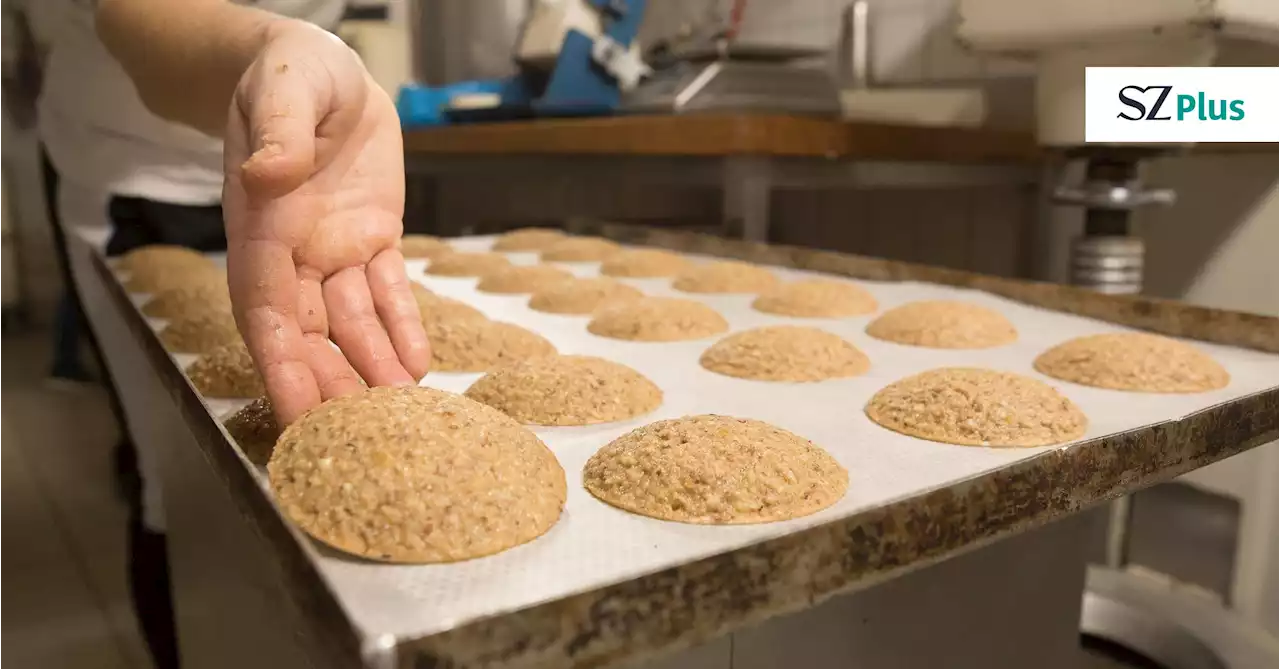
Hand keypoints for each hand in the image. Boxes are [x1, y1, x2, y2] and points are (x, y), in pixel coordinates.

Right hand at [223, 21, 429, 424]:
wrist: (326, 69)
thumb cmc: (291, 74)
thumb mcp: (286, 88)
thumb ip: (279, 132)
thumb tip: (268, 173)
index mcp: (263, 225)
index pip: (266, 309)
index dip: (280, 364)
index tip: (294, 412)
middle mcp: (296, 250)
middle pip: (310, 333)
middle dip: (330, 384)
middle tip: (358, 435)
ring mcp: (337, 247)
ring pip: (353, 322)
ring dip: (373, 366)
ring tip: (402, 413)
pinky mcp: (375, 236)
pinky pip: (390, 290)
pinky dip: (403, 326)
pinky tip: (419, 363)